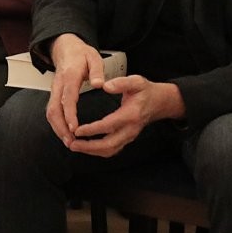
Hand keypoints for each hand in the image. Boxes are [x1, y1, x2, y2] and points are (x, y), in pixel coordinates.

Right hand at [44, 34, 108, 146]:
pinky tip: (65, 133)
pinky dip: (57, 124)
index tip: (75, 128)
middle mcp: (59, 84)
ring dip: (57, 128)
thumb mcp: (94, 57)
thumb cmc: (81, 54)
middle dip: (61, 127)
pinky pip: (52, 110)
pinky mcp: (55, 94)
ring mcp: (55, 89)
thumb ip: (97, 71)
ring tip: (69, 142)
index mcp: (70, 76)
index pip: (67, 98)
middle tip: (71, 141)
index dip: (70, 114)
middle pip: (54, 108)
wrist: (66, 48)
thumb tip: (100, 84)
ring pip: (51, 111)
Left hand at [69, 76, 184, 157]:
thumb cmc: (145, 91)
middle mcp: (130, 129)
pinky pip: (112, 149)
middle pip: (109, 145)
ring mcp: (129, 136)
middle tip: (72, 143)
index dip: (92, 130)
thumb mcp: (136, 81)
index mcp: (131, 115)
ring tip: (75, 146)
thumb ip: (121, 83)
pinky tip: (85, 147)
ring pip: (110, 150)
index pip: (109, 125)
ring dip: (91, 151)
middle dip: (89, 147)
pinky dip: (97, 150)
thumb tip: (105, 86)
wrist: (159, 102)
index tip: (77, 130)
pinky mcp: (126, 138)